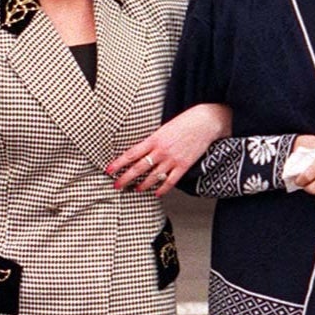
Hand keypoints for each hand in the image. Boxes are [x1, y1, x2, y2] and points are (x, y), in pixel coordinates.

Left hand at [108, 104, 232, 194]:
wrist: (205, 122)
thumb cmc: (185, 122)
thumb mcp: (163, 128)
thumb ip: (152, 140)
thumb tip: (142, 151)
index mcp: (154, 139)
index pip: (131, 154)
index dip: (119, 163)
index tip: (109, 170)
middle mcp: (161, 151)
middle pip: (139, 168)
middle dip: (125, 178)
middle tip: (116, 185)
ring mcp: (172, 160)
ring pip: (153, 177)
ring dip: (142, 185)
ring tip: (136, 189)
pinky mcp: (183, 166)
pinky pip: (170, 181)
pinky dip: (162, 189)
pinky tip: (157, 193)